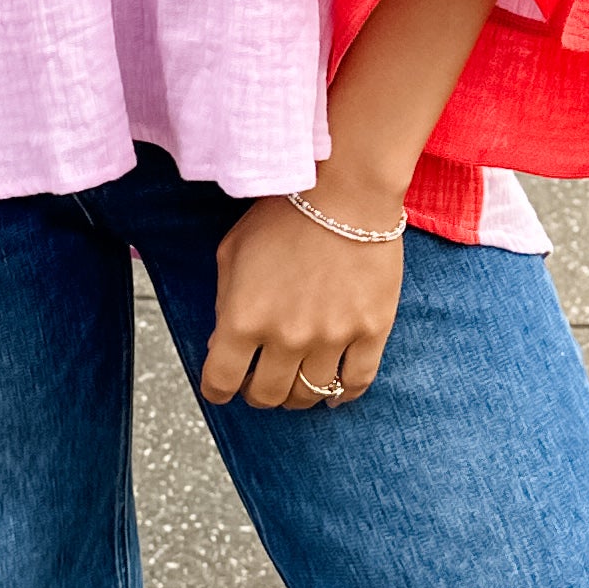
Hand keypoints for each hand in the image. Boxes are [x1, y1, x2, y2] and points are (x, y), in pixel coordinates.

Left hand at [201, 193, 402, 411]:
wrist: (345, 191)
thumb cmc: (283, 214)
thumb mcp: (232, 252)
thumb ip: (225, 303)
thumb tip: (224, 346)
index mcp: (244, 318)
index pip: (222, 381)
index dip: (218, 390)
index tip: (222, 388)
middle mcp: (286, 337)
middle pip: (268, 395)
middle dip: (257, 393)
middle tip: (260, 380)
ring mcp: (332, 338)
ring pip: (310, 394)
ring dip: (297, 395)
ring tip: (295, 381)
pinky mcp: (370, 331)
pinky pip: (356, 383)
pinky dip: (343, 395)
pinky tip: (334, 392)